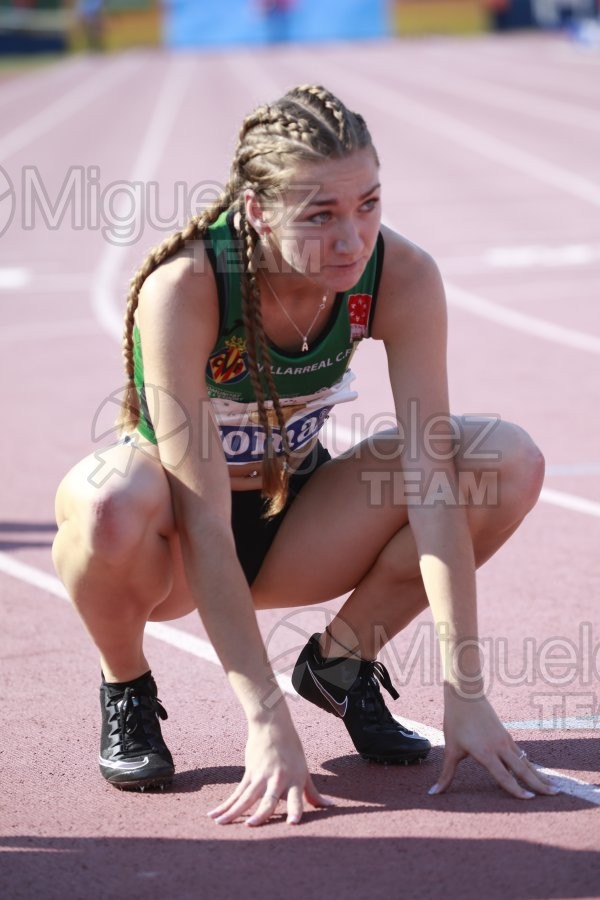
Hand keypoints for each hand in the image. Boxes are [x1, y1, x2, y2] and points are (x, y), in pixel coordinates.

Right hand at [207, 713, 333, 825]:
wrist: (272, 725)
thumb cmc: (292, 749)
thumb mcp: (304, 770)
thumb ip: (313, 792)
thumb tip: (330, 807)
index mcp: (296, 780)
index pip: (297, 798)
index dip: (295, 810)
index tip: (292, 823)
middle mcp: (279, 779)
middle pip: (269, 800)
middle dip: (260, 814)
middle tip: (251, 825)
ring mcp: (262, 776)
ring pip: (247, 797)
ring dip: (234, 812)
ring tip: (222, 824)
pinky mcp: (249, 773)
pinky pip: (236, 792)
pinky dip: (225, 805)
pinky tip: (214, 815)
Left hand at [429, 684, 560, 799]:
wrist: (465, 695)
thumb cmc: (456, 721)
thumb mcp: (451, 749)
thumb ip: (446, 774)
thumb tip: (434, 793)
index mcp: (486, 752)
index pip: (504, 776)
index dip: (516, 789)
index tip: (529, 800)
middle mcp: (500, 747)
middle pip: (523, 769)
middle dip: (539, 783)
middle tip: (555, 794)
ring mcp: (505, 740)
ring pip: (525, 761)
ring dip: (539, 774)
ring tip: (553, 786)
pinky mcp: (506, 735)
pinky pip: (520, 753)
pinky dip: (529, 764)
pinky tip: (534, 771)